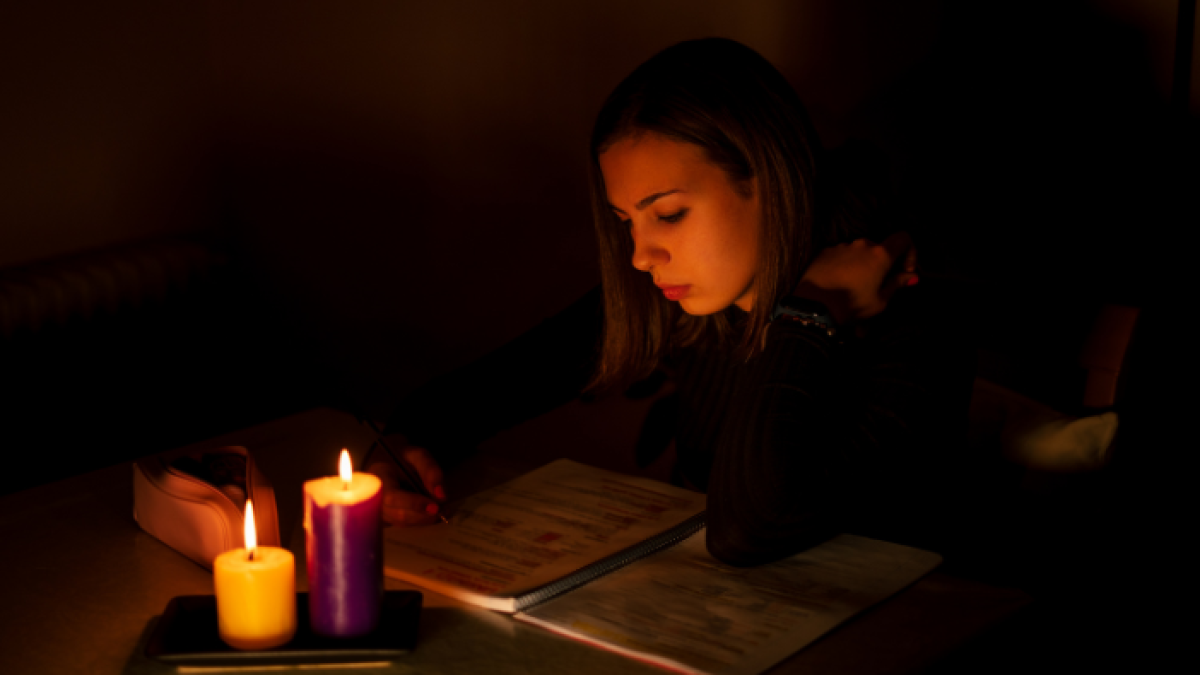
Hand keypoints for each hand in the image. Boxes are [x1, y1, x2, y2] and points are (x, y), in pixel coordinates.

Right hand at [365, 443, 446, 525]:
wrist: (388, 461)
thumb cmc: (402, 457)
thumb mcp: (418, 455)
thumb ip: (430, 470)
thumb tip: (440, 495)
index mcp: (377, 476)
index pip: (392, 496)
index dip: (414, 504)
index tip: (435, 507)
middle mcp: (372, 496)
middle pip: (398, 513)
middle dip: (423, 514)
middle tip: (443, 510)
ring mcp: (377, 509)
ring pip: (401, 522)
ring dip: (423, 519)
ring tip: (441, 510)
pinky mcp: (384, 516)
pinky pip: (403, 523)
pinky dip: (419, 520)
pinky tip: (430, 513)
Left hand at [793, 232, 917, 324]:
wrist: (814, 306)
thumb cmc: (852, 305)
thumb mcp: (880, 301)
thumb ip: (897, 284)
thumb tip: (911, 276)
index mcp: (880, 254)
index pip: (903, 238)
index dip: (910, 251)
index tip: (904, 270)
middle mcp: (861, 244)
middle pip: (879, 248)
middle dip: (883, 263)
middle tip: (878, 283)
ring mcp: (841, 246)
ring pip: (859, 252)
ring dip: (863, 265)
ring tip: (855, 286)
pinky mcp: (825, 252)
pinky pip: (842, 255)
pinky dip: (845, 265)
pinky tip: (839, 283)